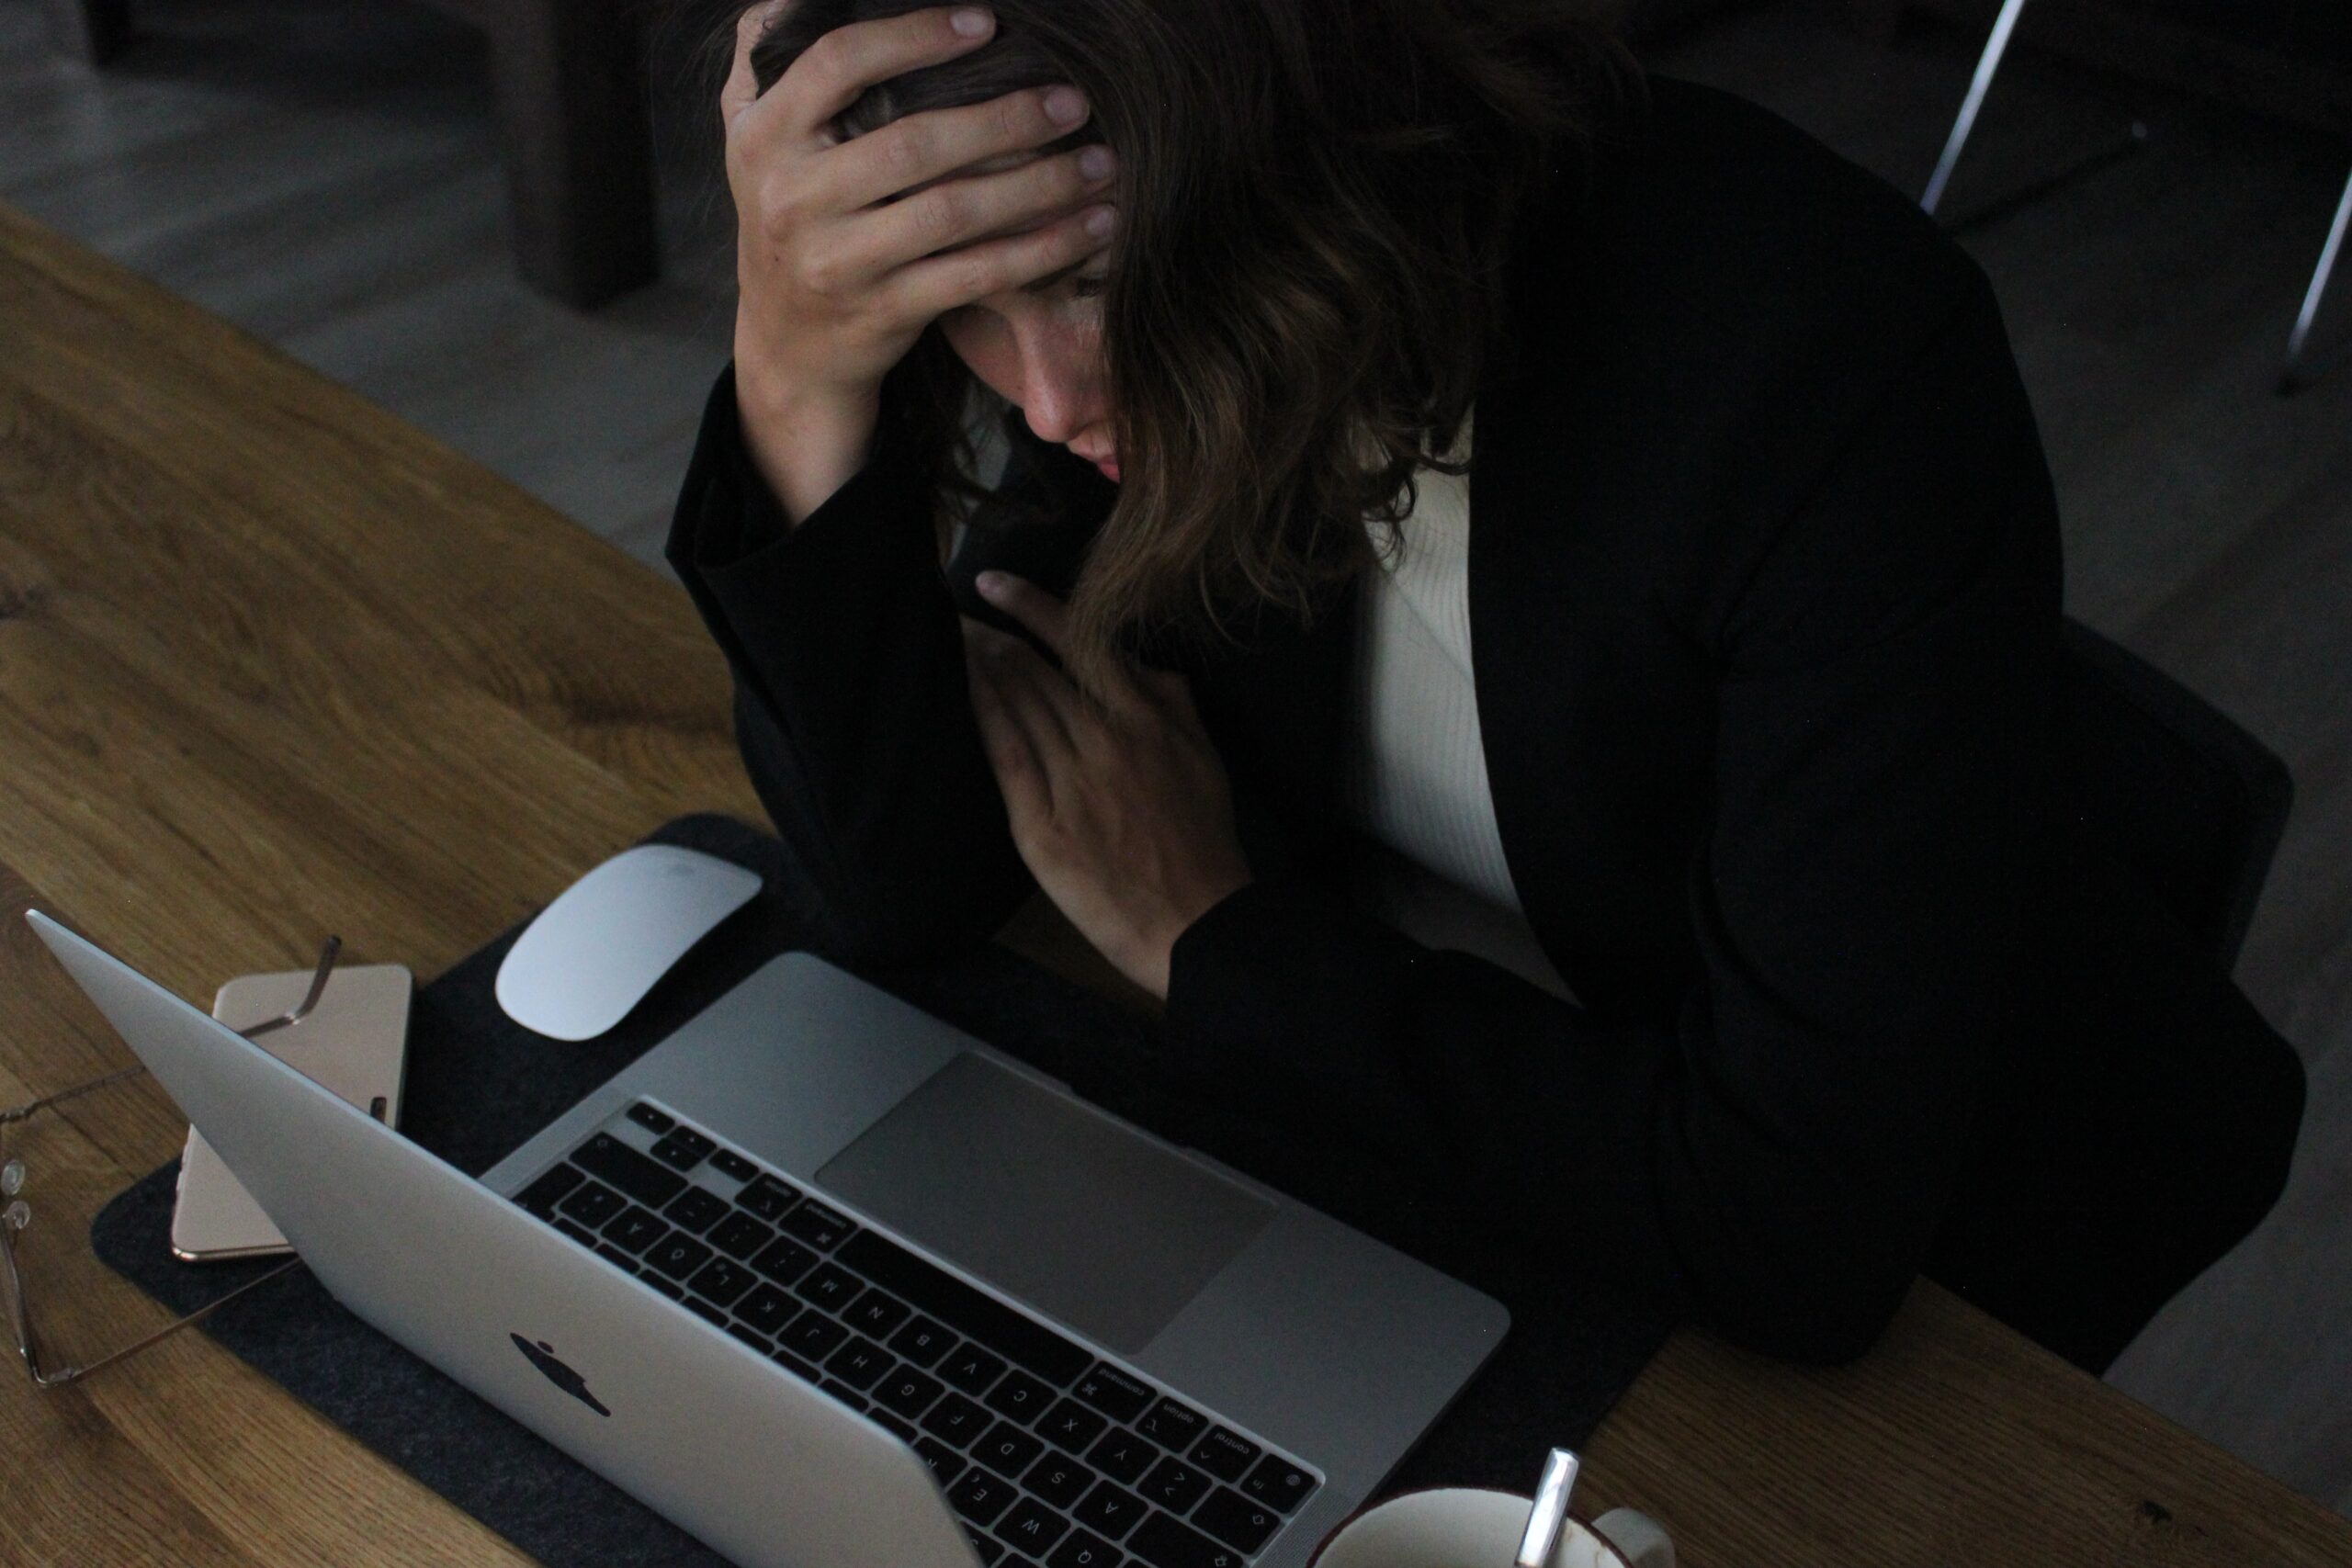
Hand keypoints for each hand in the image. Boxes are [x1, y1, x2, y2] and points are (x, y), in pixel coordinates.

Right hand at [721, 1, 1119, 407]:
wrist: (789, 346)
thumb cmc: (792, 218)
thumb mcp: (757, 142)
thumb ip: (770, 64)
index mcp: (765, 137)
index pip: (839, 64)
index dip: (914, 37)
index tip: (987, 23)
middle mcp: (793, 198)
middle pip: (913, 144)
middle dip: (1004, 118)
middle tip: (1073, 101)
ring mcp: (839, 262)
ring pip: (954, 213)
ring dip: (1040, 185)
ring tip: (1101, 161)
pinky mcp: (884, 312)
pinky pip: (976, 275)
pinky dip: (1042, 249)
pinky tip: (1093, 224)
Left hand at [962, 573, 1251, 999]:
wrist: (1196, 922)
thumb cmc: (1205, 844)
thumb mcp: (1207, 760)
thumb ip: (1176, 705)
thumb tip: (1145, 666)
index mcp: (1147, 719)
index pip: (1080, 643)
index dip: (1030, 606)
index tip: (992, 583)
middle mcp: (1105, 738)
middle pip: (1035, 670)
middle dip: (990, 635)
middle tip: (953, 614)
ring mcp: (1071, 781)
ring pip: (1017, 705)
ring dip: (979, 666)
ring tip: (950, 642)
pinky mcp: (1042, 825)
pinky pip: (1005, 756)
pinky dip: (980, 714)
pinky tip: (959, 689)